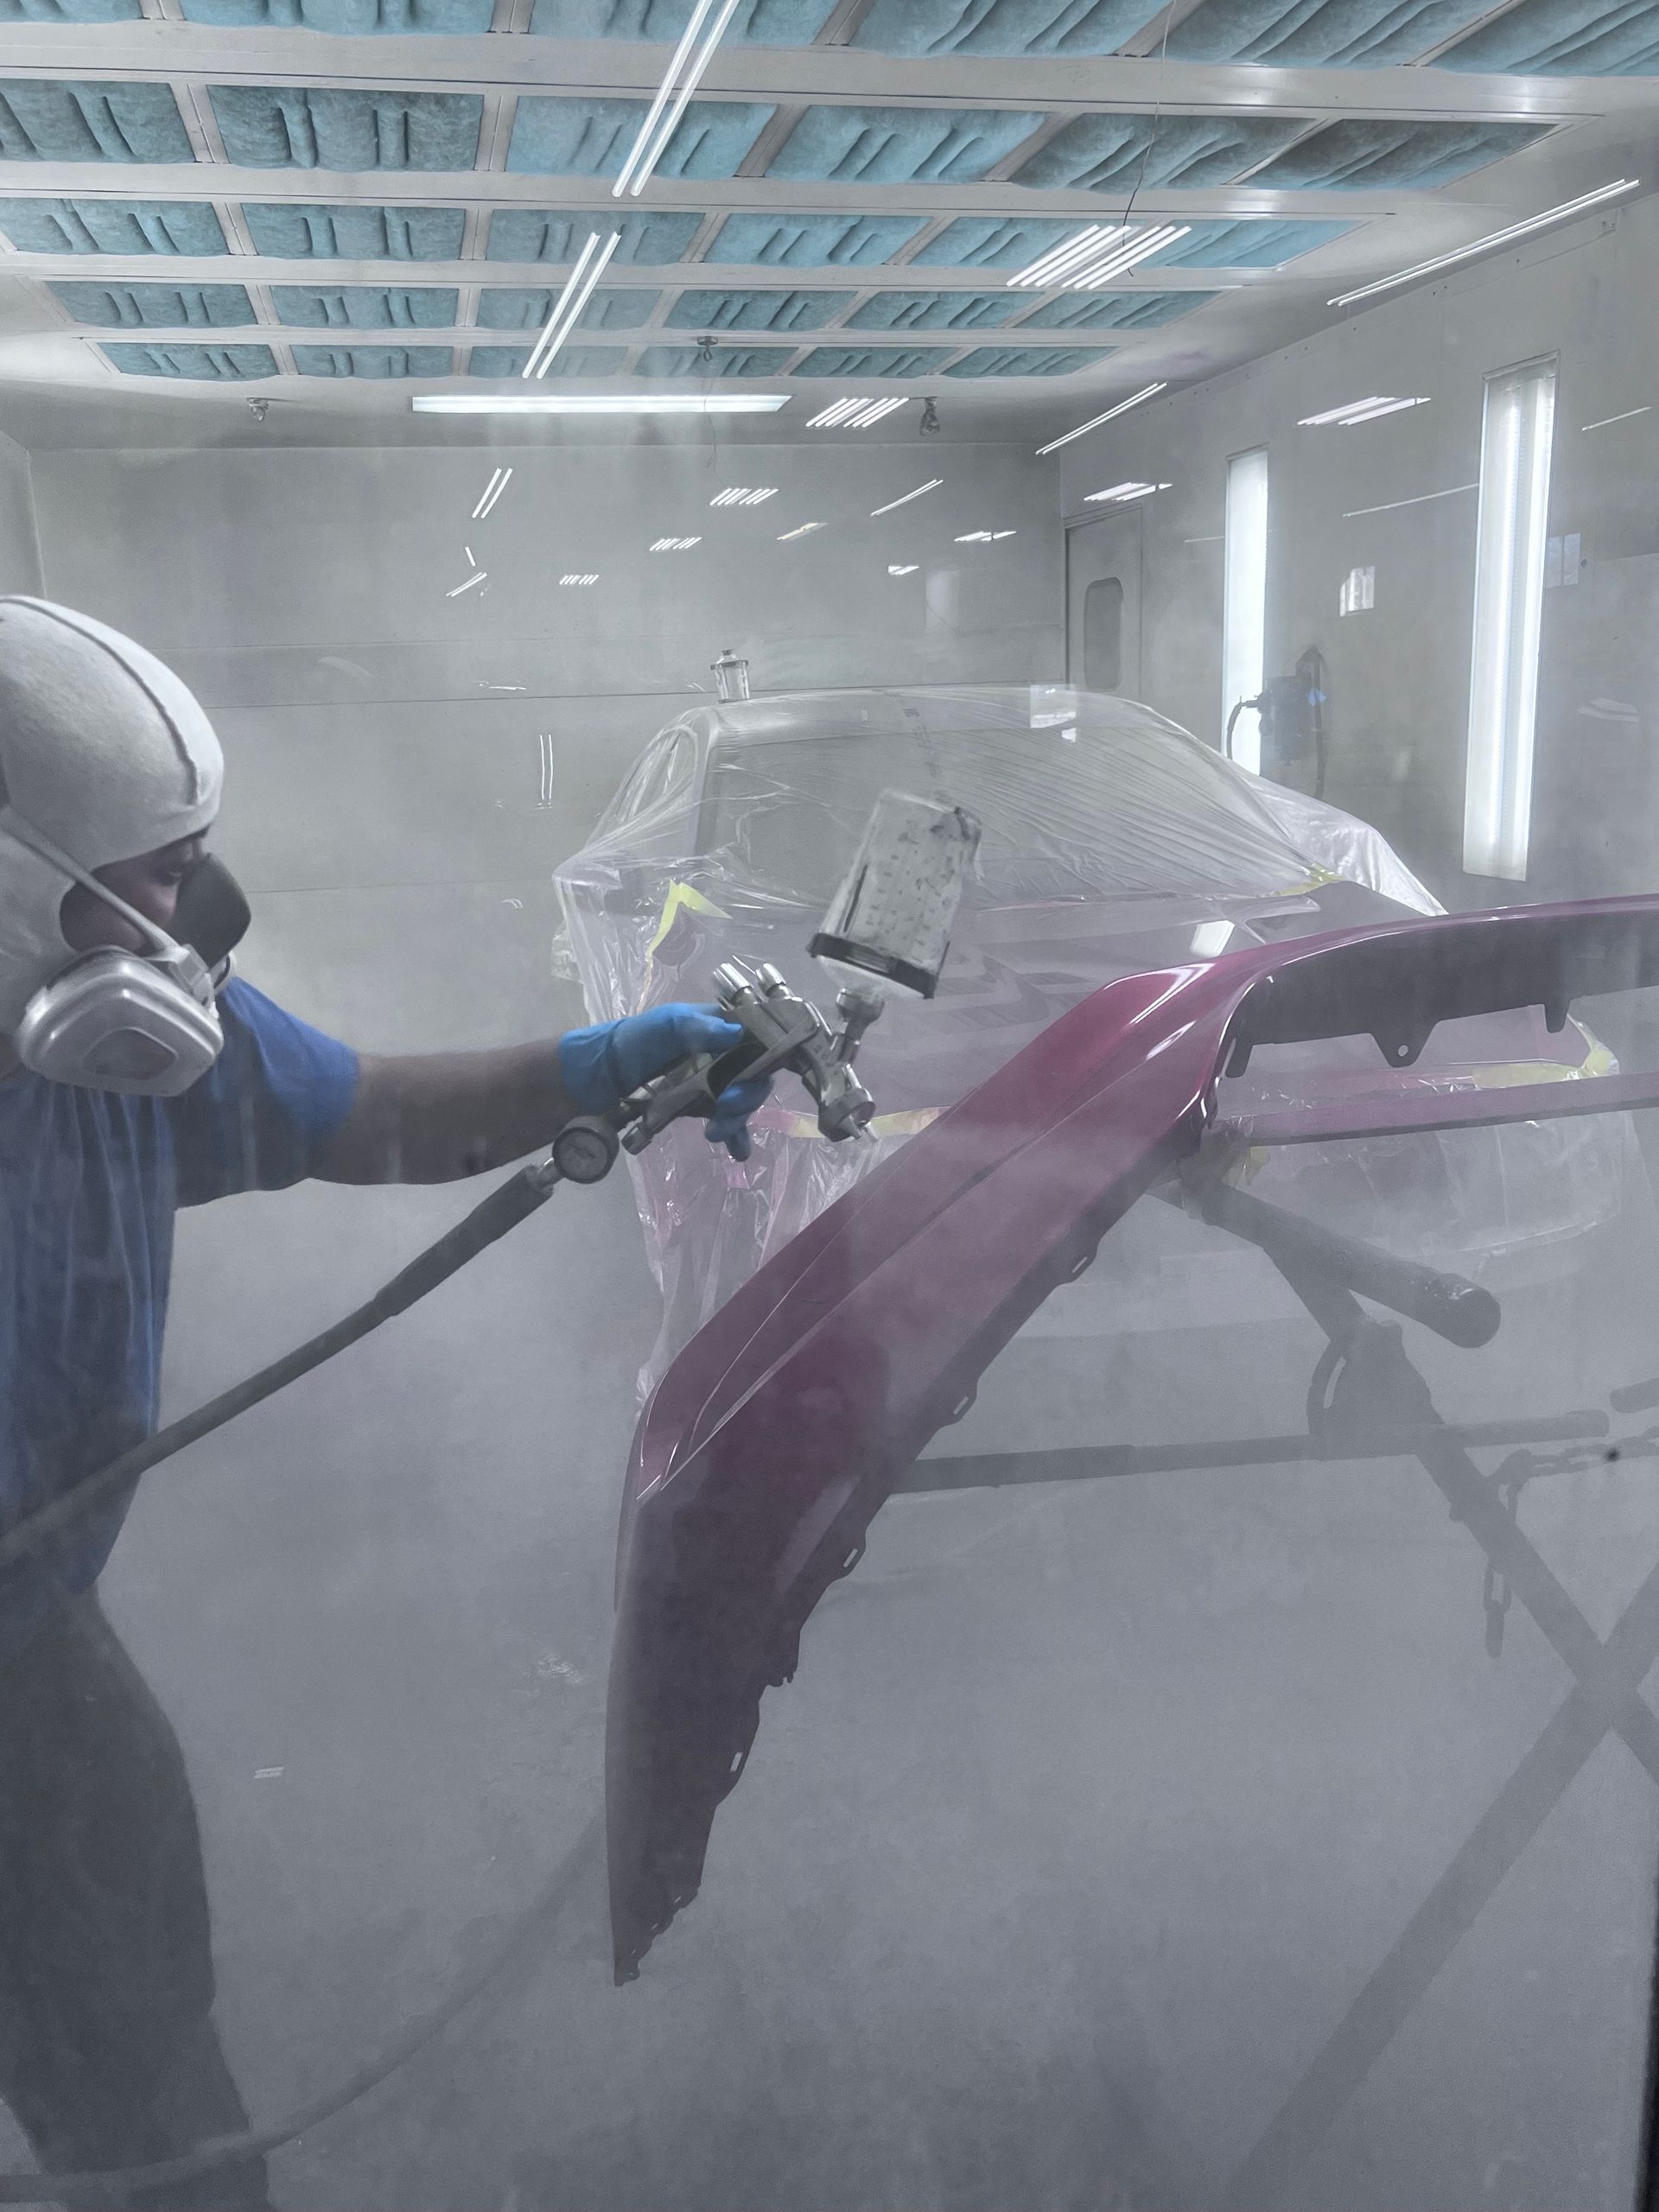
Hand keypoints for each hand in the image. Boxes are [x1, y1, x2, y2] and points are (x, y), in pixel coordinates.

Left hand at [558, 1003, 771, 1159]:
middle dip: (747, 1096)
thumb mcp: (666, 1025)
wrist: (601, 1075)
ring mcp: (712, 1083)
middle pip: (754, 1077)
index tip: (754, 1075)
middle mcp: (722, 1056)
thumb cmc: (635, 1041)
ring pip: (741, 1102)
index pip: (757, 1042)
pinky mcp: (700, 1106)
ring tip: (716, 1132)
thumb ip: (699, 1027)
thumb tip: (737, 1034)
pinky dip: (736, 1137)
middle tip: (727, 1105)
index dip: (765, 1059)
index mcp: (718, 1029)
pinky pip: (727, 1122)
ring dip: (737, 1119)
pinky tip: (738, 1151)